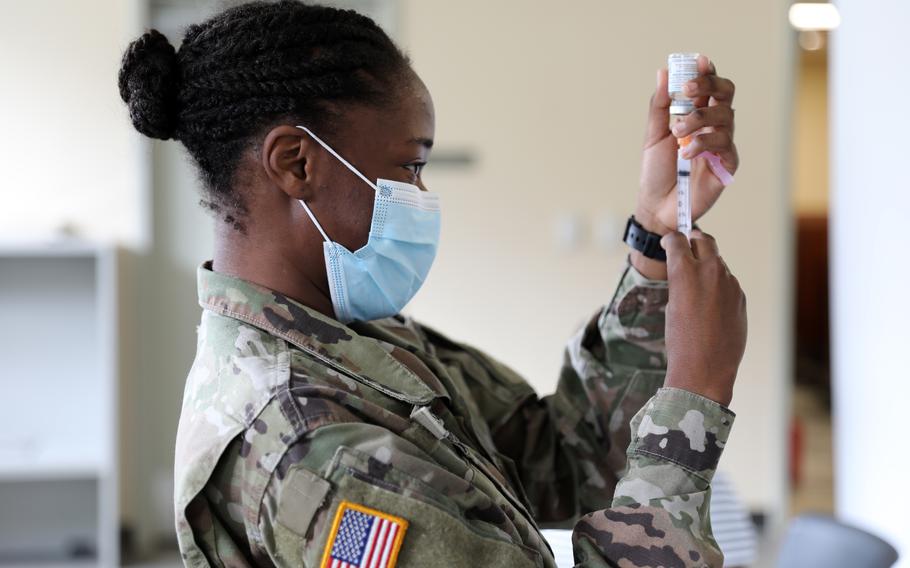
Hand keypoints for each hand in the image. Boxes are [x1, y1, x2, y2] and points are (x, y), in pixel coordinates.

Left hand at [635, 55, 738, 235]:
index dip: (707, 71)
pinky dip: (704, 143)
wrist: (657, 205)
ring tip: (677, 132)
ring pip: (725, 116)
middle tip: (687, 90)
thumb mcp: (653, 135)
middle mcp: (713, 126)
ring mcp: (722, 144)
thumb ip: (659, 106)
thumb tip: (663, 73)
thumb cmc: (657, 171)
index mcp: (697, 115)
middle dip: (709, 85)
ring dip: (699, 118)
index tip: (698, 61)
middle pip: (726, 93)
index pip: (709, 86)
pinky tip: (686, 153)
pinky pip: (725, 144)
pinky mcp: (727, 164)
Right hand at [661, 231, 746, 406]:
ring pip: (718, 263)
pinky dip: (718, 286)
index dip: (671, 240)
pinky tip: (710, 305)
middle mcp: (710, 271)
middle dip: (694, 240)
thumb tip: (687, 271)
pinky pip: (727, 283)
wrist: (705, 368)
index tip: (669, 243)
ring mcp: (729, 283)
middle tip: (687, 245)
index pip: (678, 240)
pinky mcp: (740, 296)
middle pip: (704, 240)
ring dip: (708, 266)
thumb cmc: (681, 340)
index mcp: (685, 271)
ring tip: (697, 285)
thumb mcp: (672, 305)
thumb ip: (681, 281)